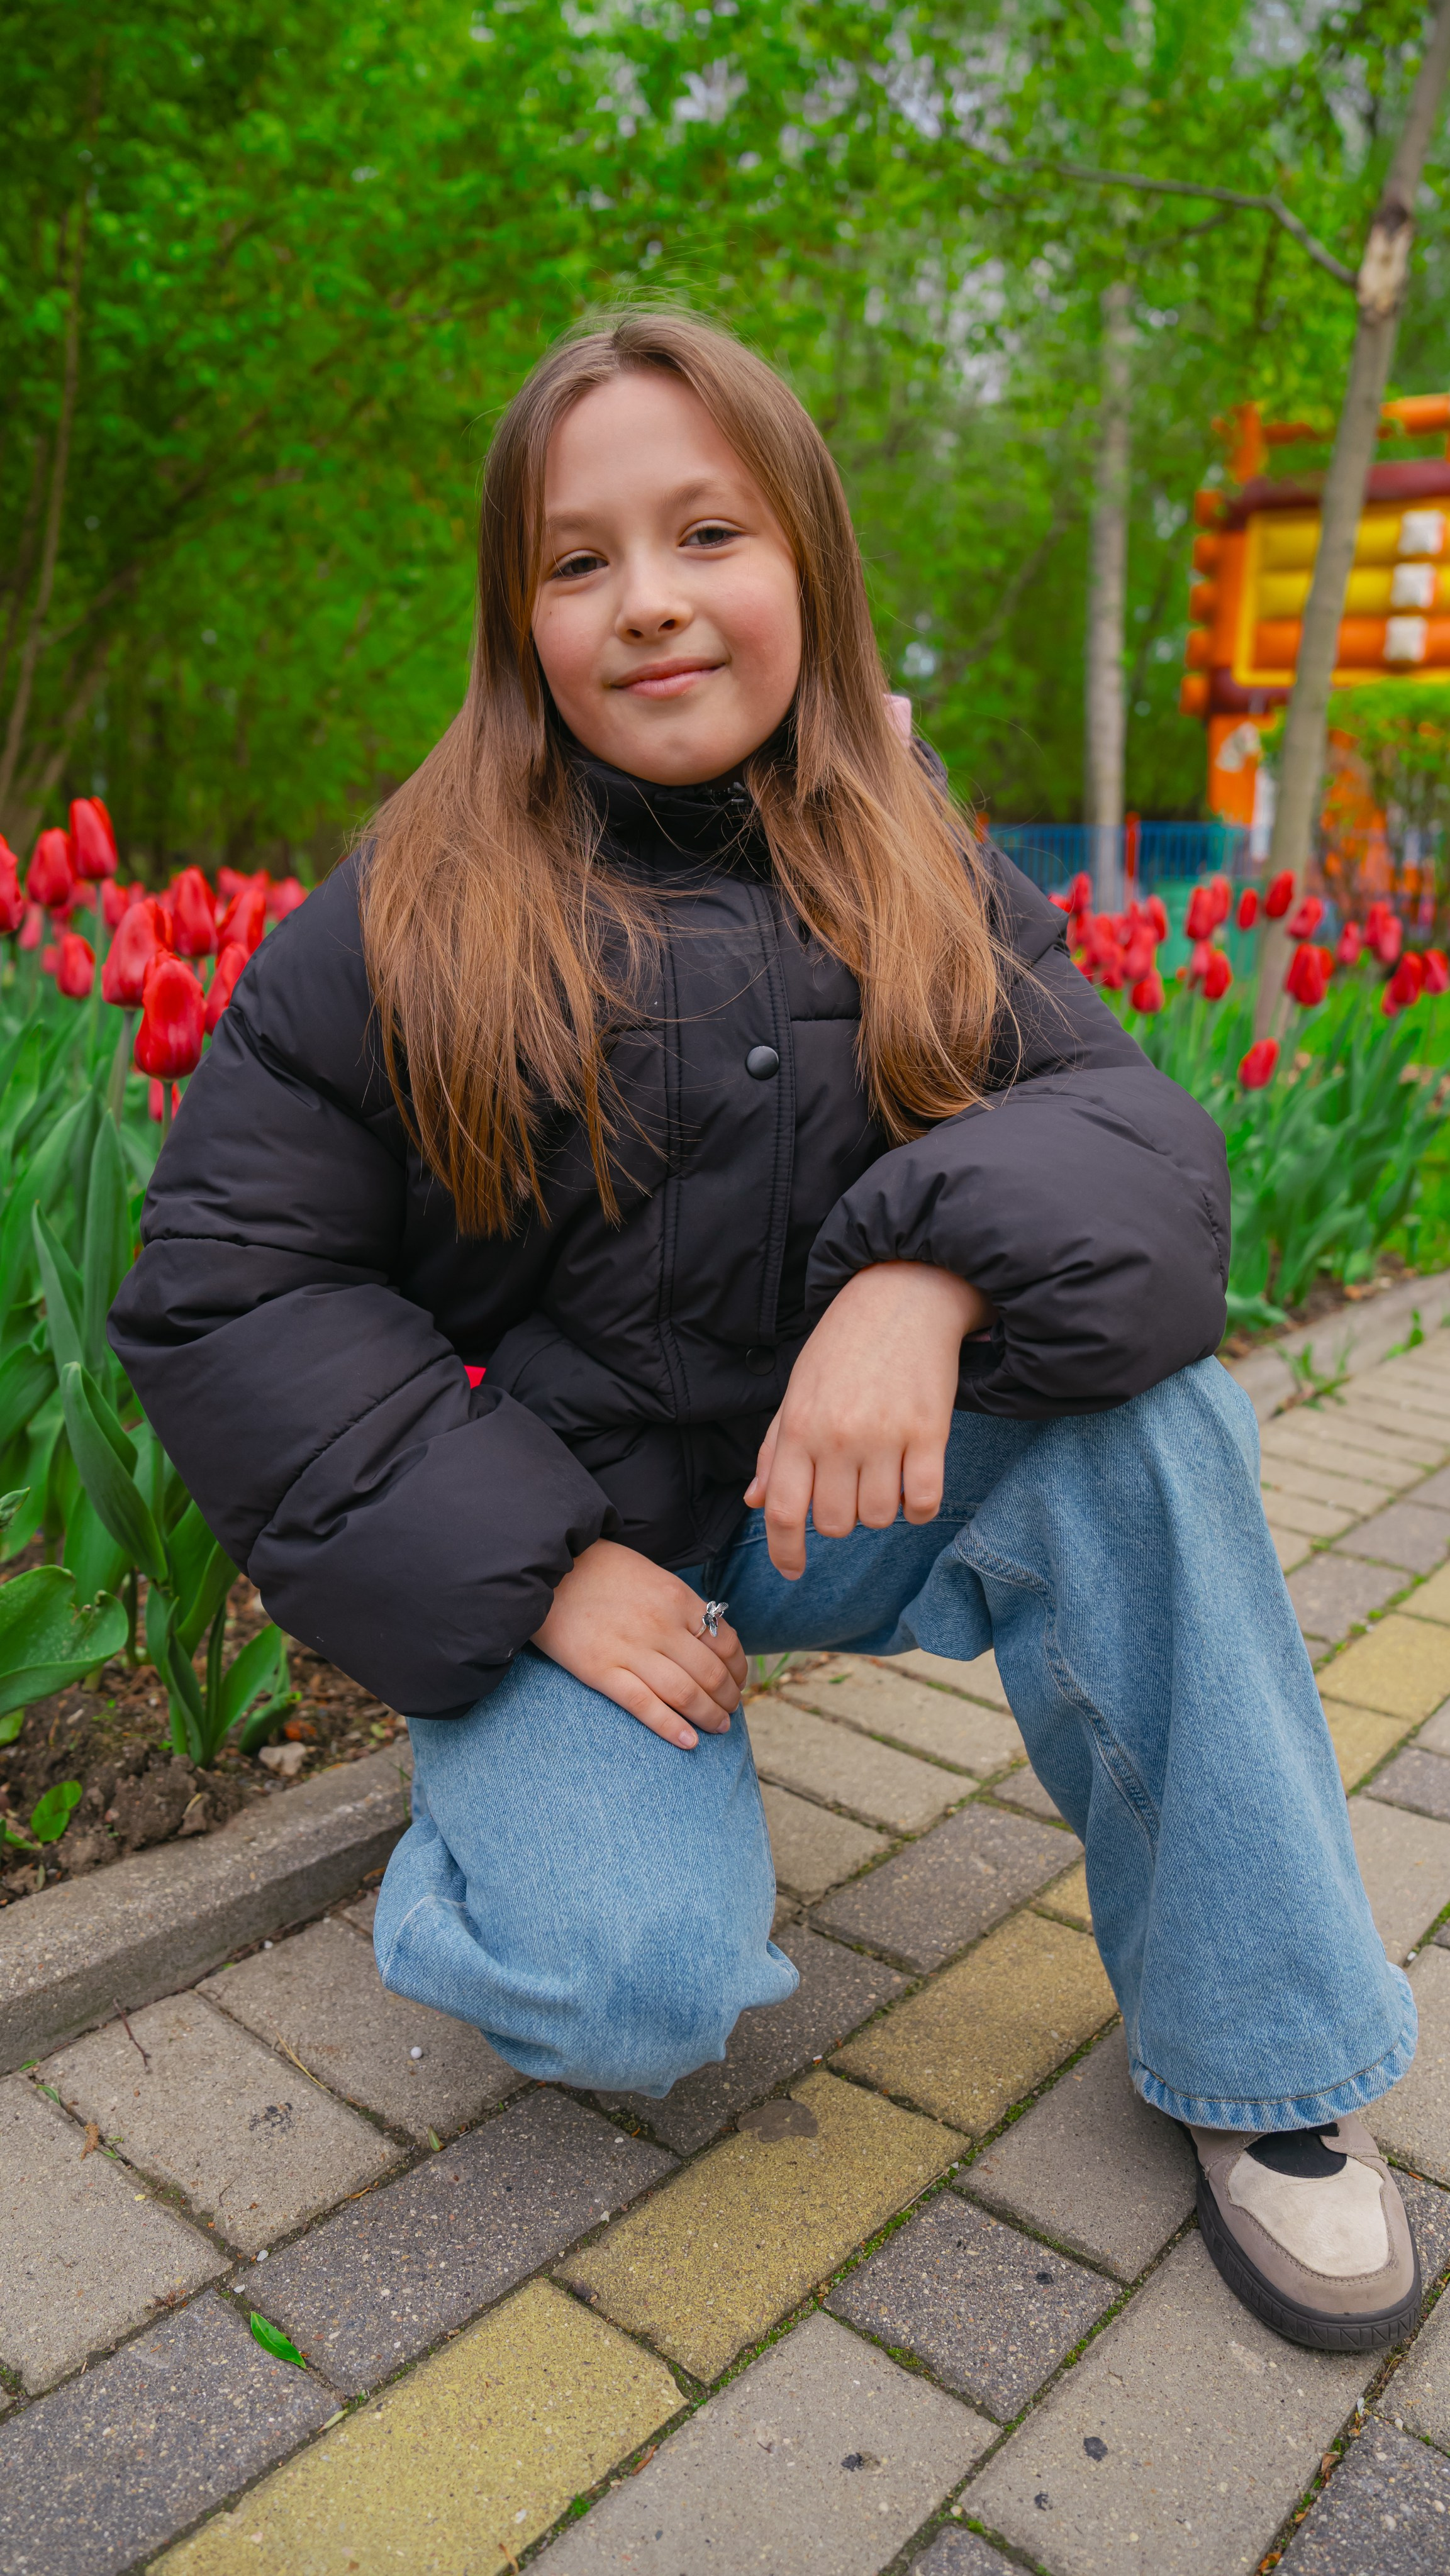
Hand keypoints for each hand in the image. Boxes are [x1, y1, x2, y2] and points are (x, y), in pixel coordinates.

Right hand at [531, 1538, 746, 1748]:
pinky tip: (688, 1741)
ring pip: (685, 1694)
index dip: (738, 1670)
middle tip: (730, 1710)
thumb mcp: (653, 1576)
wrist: (549, 1568)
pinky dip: (671, 1727)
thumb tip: (710, 1637)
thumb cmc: (602, 1570)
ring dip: (709, 1716)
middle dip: (727, 1698)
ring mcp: (630, 1650)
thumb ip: (681, 1606)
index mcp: (677, 1599)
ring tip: (718, 1727)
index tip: (737, 1682)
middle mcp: (661, 1625)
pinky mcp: (600, 1670)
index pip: (725, 1643)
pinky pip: (644, 1705)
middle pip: (711, 1673)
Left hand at [745, 1262, 994, 1578]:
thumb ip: (775, 1450)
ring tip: (881, 1476)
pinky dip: (918, 1508)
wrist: (904, 1296)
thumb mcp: (797, 1392)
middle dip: (839, 1520)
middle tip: (849, 1489)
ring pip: (878, 1518)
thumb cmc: (844, 1348)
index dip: (785, 1552)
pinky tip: (912, 1487)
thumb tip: (754, 1501)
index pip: (782, 1510)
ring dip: (879, 1510)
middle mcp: (838, 1436)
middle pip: (833, 1523)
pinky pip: (923, 1502)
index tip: (793, 1571)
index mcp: (798, 1427)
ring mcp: (885, 1436)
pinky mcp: (930, 1432)